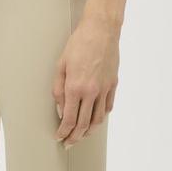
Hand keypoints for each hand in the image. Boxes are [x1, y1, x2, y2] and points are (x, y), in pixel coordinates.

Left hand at [52, 14, 119, 147]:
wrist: (101, 29)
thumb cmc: (79, 42)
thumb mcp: (61, 64)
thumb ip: (58, 88)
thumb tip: (60, 107)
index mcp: (75, 86)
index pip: (69, 119)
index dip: (63, 132)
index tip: (60, 137)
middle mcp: (91, 91)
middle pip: (83, 124)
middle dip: (75, 137)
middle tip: (69, 142)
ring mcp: (104, 89)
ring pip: (98, 120)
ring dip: (89, 131)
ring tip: (82, 134)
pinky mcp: (113, 84)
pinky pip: (108, 107)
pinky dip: (101, 116)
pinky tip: (96, 117)